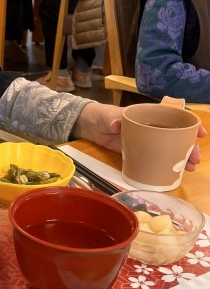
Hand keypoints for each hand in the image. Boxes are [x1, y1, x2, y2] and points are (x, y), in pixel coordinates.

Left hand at [72, 102, 204, 171]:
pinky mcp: (138, 152)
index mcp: (148, 115)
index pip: (174, 117)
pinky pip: (155, 158)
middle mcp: (151, 128)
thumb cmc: (102, 115)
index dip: (189, 125)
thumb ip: (113, 119)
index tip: (199, 133)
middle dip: (188, 147)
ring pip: (168, 149)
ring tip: (189, 168)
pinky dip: (164, 165)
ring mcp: (146, 141)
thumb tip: (116, 124)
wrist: (90, 125)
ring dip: (180, 158)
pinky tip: (172, 173)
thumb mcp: (109, 116)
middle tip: (194, 159)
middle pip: (175, 136)